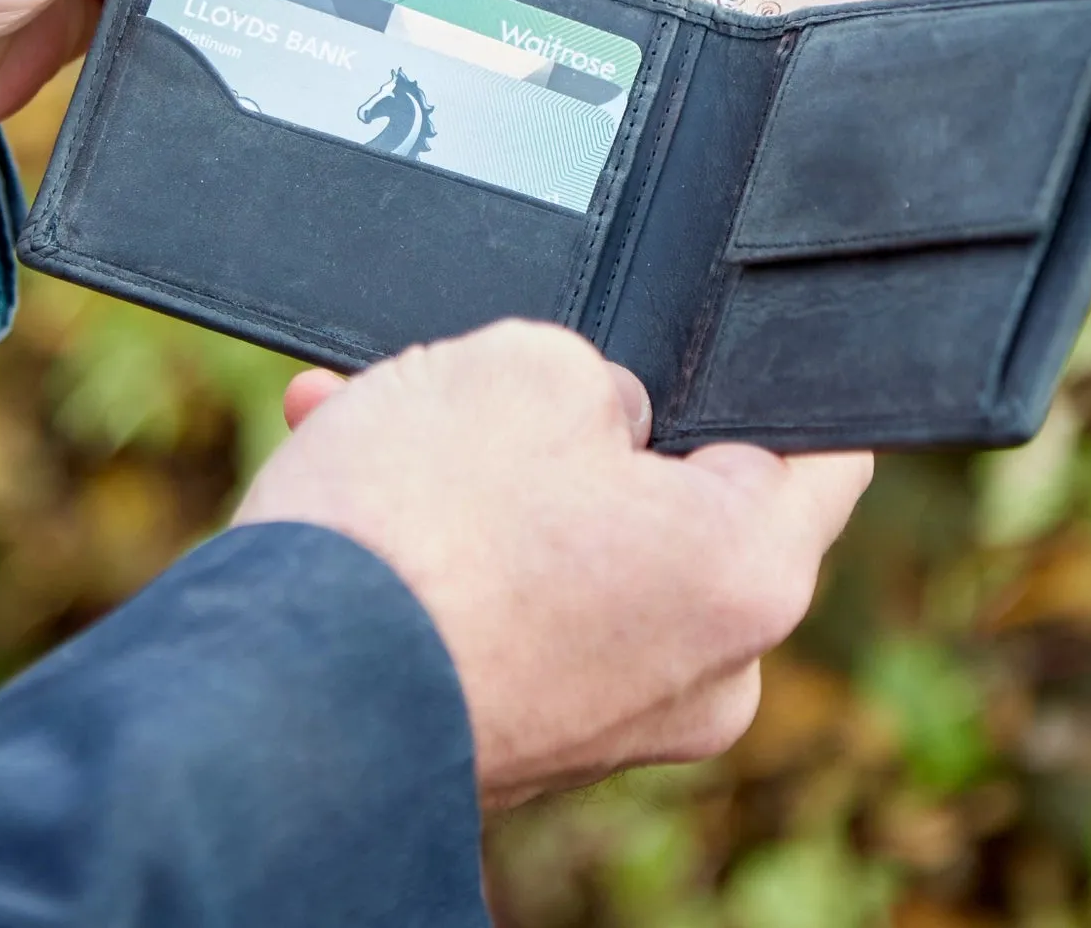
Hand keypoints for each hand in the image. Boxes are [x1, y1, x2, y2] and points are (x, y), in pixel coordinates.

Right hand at [239, 321, 872, 808]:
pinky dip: (457, 545)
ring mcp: (608, 716)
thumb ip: (602, 380)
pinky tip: (368, 481)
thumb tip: (602, 422)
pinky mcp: (522, 732)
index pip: (822, 452)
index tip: (714, 357)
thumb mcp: (526, 366)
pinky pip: (517, 605)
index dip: (766, 382)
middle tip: (494, 382)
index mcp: (743, 572)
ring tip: (386, 413)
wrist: (269, 700)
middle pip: (673, 500)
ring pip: (574, 546)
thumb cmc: (411, 535)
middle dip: (577, 428)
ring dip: (490, 477)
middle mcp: (699, 670)